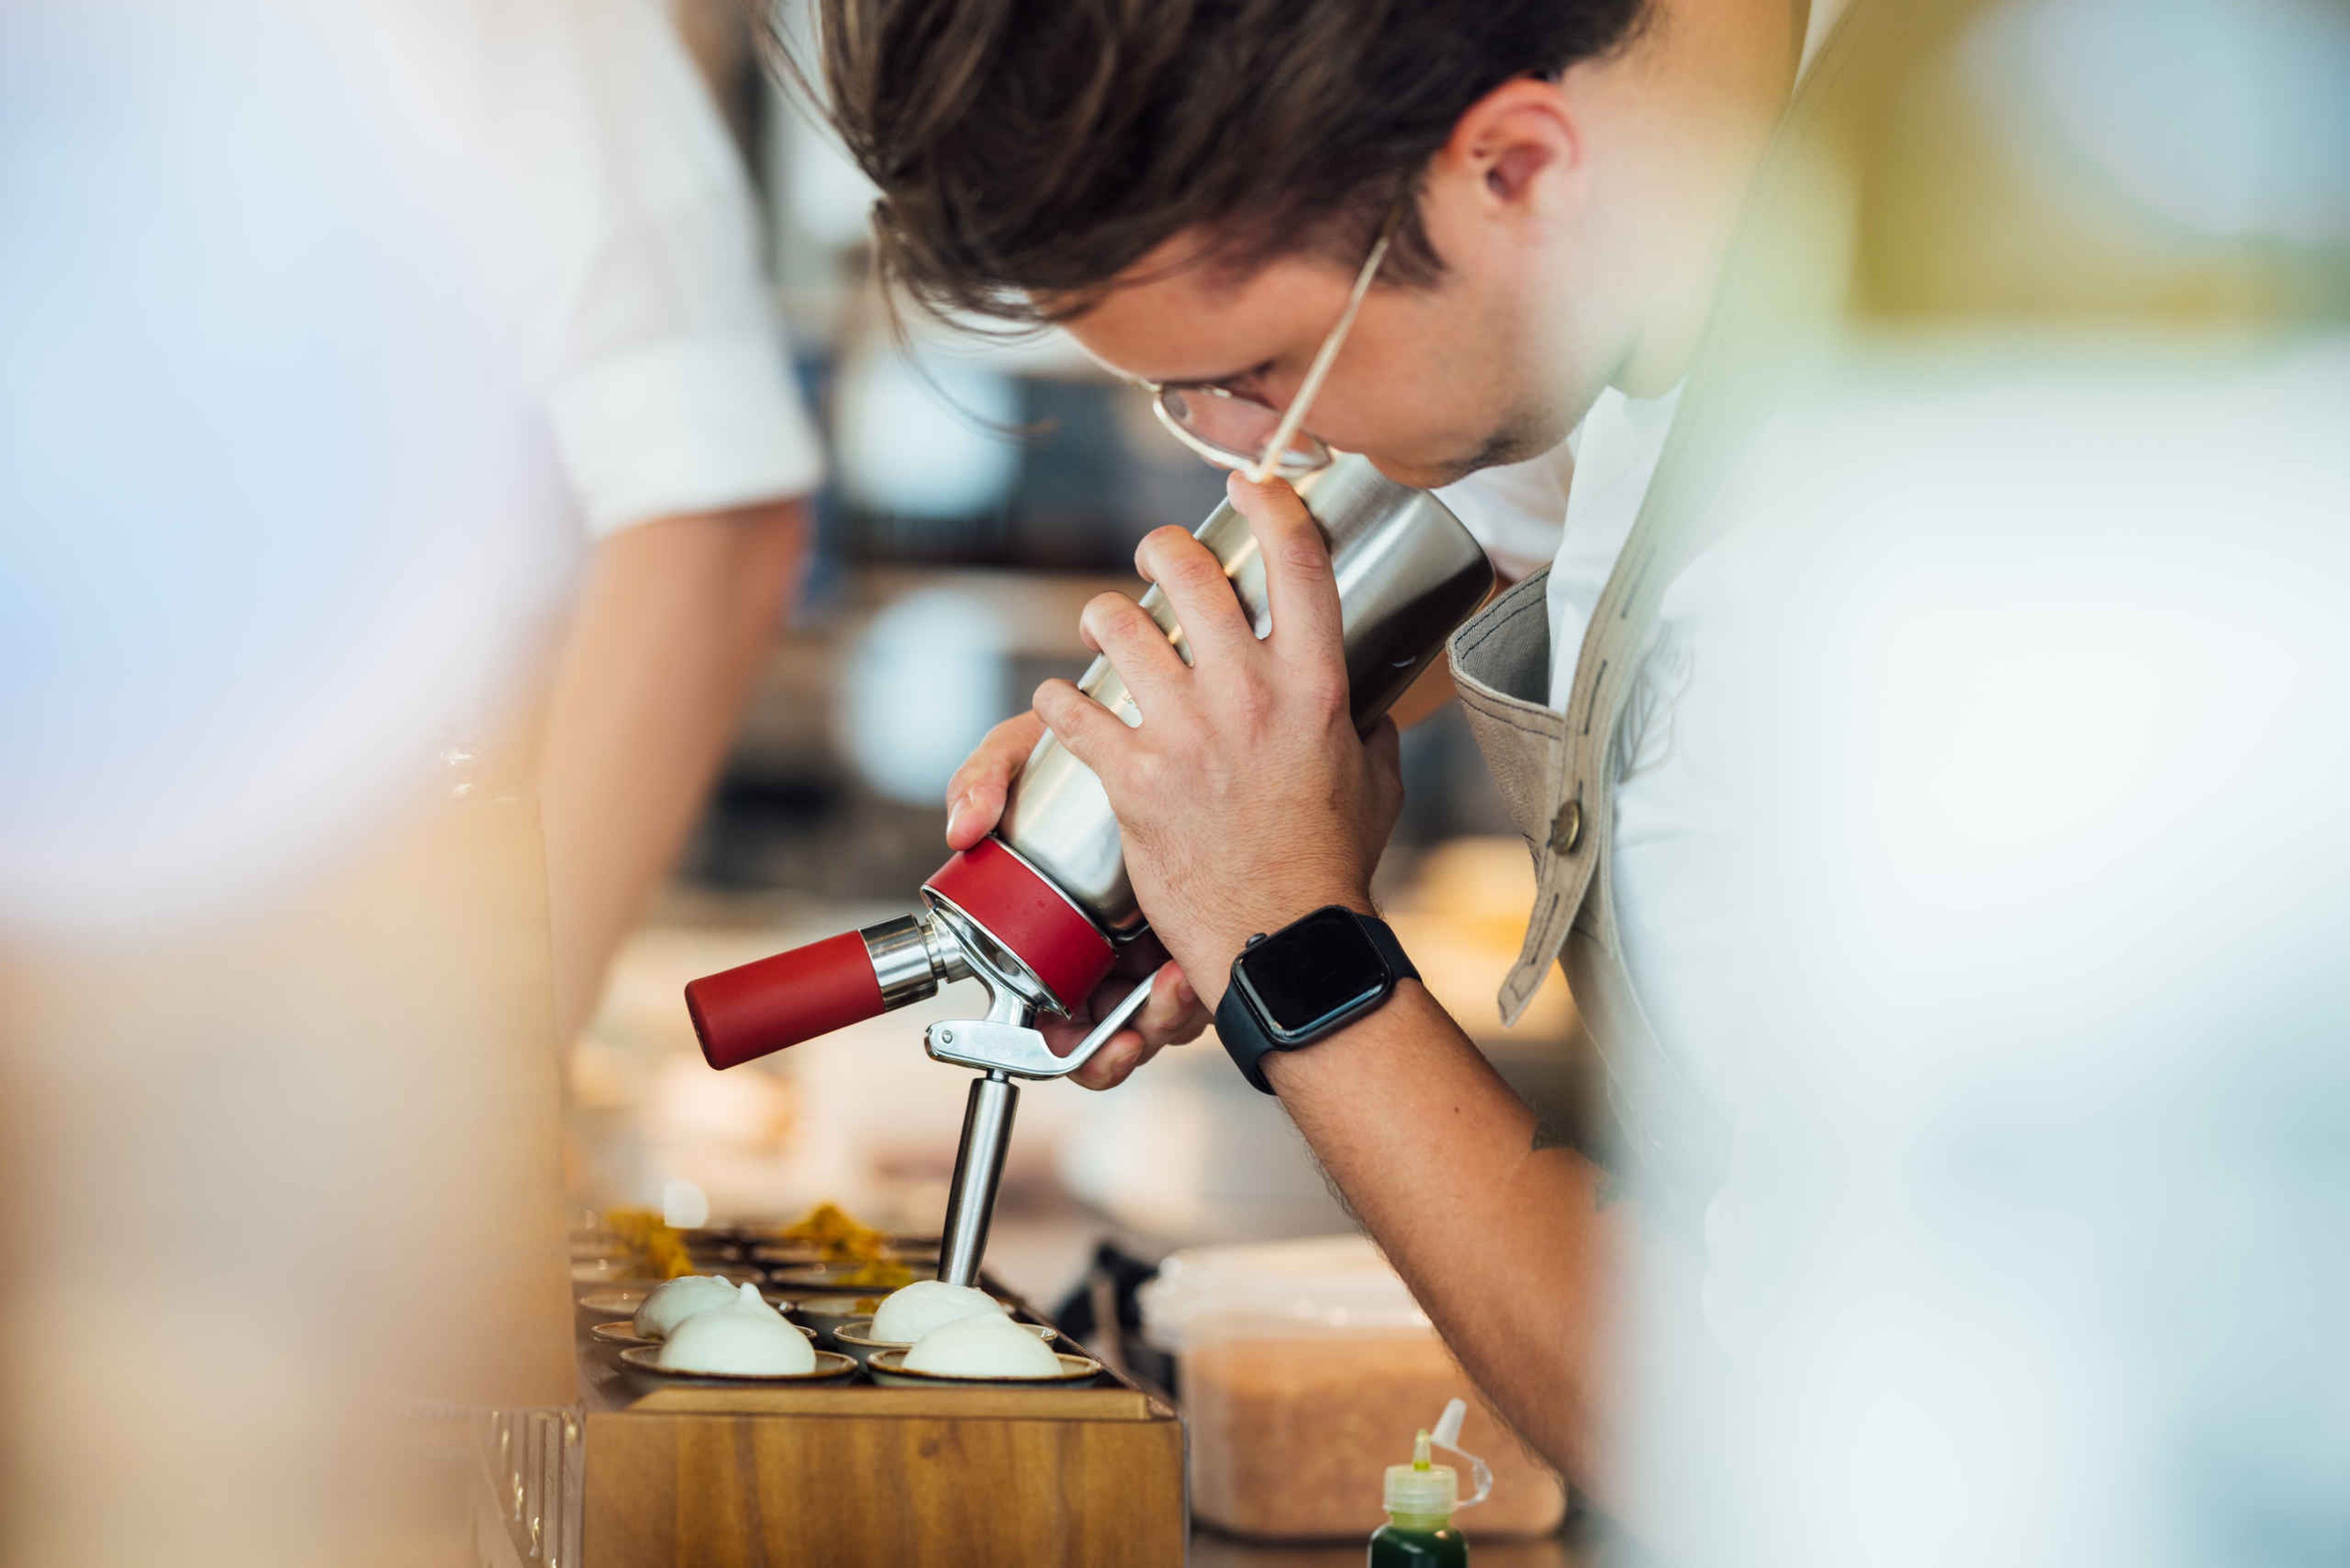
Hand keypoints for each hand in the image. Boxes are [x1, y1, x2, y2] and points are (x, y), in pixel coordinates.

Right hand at [942, 715, 1209, 1087]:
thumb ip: (983, 779)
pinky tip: (1200, 964)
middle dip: (1130, 1040)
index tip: (1076, 1039)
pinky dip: (1206, 990)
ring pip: (1170, 1018)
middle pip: (1120, 1030)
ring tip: (1177, 987)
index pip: (1060, 1019)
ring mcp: (1164, 943)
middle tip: (1137, 1023)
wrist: (1160, 720)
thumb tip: (961, 828)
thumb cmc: (1079, 749)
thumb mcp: (1023, 755)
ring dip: (1173, 1019)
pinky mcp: (1210, 931)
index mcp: (1060, 935)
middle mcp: (1113, 950)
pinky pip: (1212, 986)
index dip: (1070, 1046)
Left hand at [1032, 472, 1404, 1006]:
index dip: (1271, 506)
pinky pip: (1076, 711)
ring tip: (1104, 625)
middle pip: (1192, 575)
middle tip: (1156, 554)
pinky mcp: (1136, 777)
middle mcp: (1251, 696)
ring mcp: (1189, 733)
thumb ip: (1369, 729)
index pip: (1298, 563)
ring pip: (1121, 630)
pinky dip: (1062, 701)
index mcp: (1316, 687)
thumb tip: (1370, 701)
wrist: (1285, 939)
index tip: (1250, 484)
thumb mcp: (1376, 783)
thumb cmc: (1332, 864)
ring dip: (1105, 618)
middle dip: (1164, 549)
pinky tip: (1063, 700)